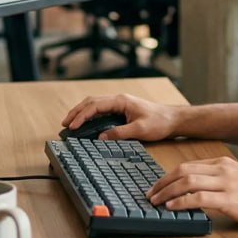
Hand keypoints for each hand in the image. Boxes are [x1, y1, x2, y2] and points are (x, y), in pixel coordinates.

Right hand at [60, 94, 183, 141]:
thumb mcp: (140, 129)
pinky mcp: (122, 109)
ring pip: (95, 104)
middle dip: (76, 112)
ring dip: (82, 112)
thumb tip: (101, 138)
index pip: (95, 106)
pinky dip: (90, 115)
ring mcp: (120, 103)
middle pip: (91, 102)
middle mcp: (118, 99)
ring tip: (70, 122)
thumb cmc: (159, 122)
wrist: (173, 119)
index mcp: (120, 101)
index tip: (72, 126)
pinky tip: (86, 123)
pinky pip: (101, 110)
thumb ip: (120, 133)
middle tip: (64, 124)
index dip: (81, 115)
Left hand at [147, 156, 237, 229]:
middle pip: (183, 171)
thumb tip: (192, 190)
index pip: (187, 166)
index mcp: (222, 164)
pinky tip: (173, 207)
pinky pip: (199, 197)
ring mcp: (227, 184)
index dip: (167, 176)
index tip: (156, 187)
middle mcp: (222, 170)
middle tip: (150, 195)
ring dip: (167, 192)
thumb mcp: (237, 179)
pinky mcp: (231, 200)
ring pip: (188, 182)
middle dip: (162, 183)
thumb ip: (216, 180)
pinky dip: (182, 201)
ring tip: (156, 202)